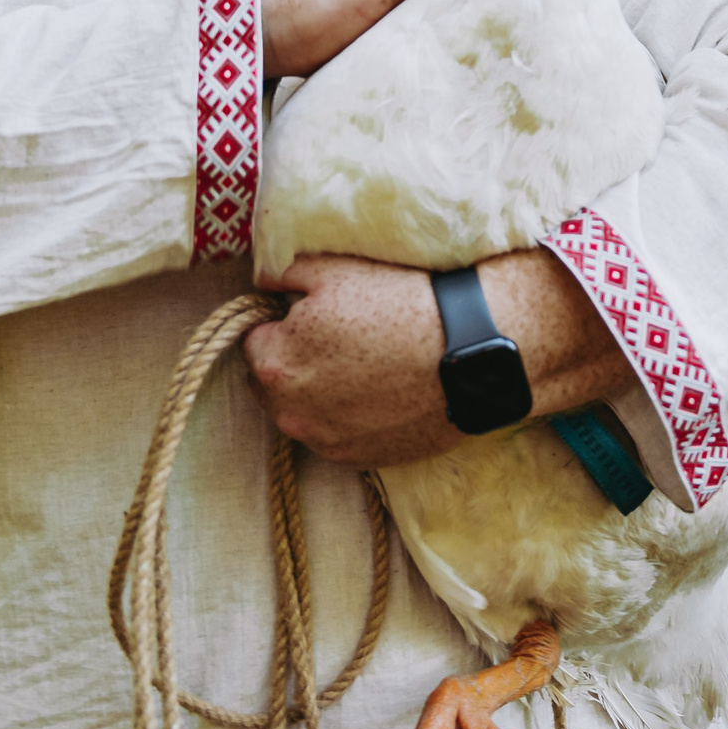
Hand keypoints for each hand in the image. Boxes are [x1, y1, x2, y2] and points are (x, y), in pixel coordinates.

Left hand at [244, 248, 632, 467]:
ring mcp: (328, 443)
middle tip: (346, 334)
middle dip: (298, 359)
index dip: (286, 320)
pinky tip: (387, 388)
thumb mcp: (333, 267)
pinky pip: (341, 433)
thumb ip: (280, 272)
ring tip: (371, 361)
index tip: (320, 311)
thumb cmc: (400, 302)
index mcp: (273, 363)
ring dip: (324, 390)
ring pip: (308, 411)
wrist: (472, 351)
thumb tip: (262, 281)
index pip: (255, 338)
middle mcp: (291, 414)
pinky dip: (354, 415)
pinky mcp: (363, 460)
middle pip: (277, 380)